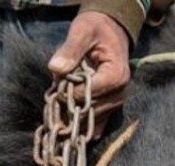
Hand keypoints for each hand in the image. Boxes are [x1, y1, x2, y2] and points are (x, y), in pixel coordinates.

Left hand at [48, 10, 131, 134]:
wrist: (110, 32)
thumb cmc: (96, 29)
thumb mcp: (83, 30)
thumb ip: (70, 49)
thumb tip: (55, 68)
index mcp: (116, 75)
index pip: (89, 94)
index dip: (70, 93)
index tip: (58, 86)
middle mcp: (119, 94)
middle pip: (89, 111)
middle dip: (69, 106)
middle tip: (55, 97)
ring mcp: (115, 104)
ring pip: (90, 122)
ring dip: (71, 117)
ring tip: (58, 107)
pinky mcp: (109, 110)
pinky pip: (94, 127)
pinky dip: (78, 125)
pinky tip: (65, 119)